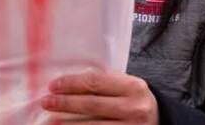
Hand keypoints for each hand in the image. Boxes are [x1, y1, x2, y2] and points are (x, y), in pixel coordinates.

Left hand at [42, 71, 157, 123]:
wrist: (158, 121)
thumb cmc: (134, 101)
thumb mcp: (126, 87)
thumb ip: (105, 83)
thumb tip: (67, 84)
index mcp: (134, 87)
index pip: (96, 82)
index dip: (71, 83)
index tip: (53, 85)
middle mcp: (135, 109)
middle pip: (91, 105)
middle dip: (65, 103)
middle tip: (46, 102)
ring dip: (67, 124)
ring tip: (50, 120)